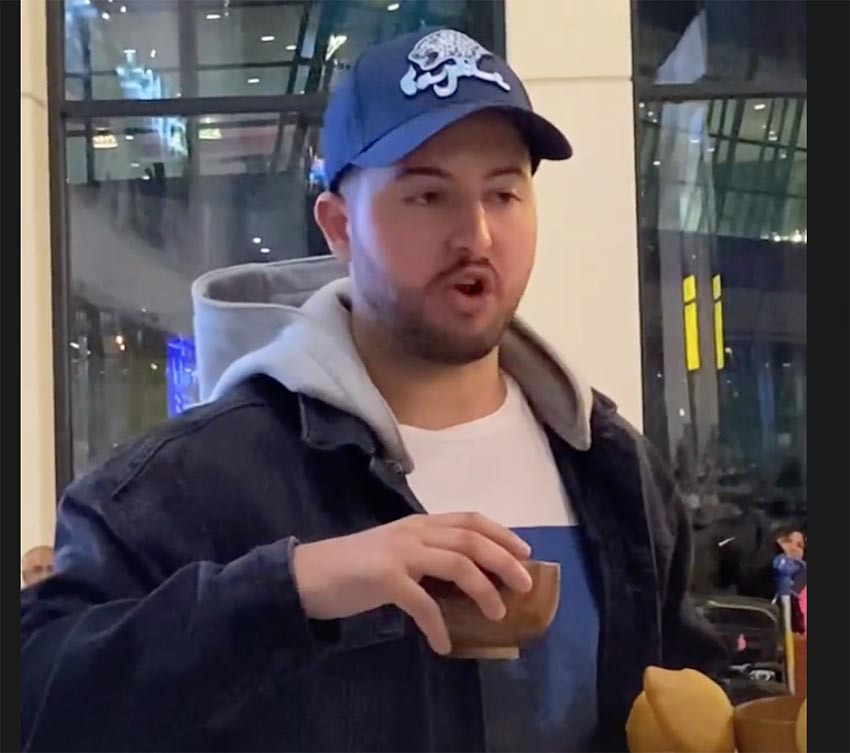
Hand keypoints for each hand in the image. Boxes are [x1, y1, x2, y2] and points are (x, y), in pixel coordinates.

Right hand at [291, 512, 532, 654]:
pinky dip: (437, 625)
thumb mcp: (397, 552)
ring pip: (457, 564)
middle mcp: (414, 532)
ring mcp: (400, 552)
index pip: (469, 519)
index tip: (525, 552)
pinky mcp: (385, 577)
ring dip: (482, 590)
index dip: (501, 534)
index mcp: (419, 524)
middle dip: (504, 560)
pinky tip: (443, 644)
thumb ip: (426, 556)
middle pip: (471, 539)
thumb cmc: (354, 567)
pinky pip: (422, 604)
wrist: (309, 575)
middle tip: (525, 585)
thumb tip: (465, 580)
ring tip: (496, 614)